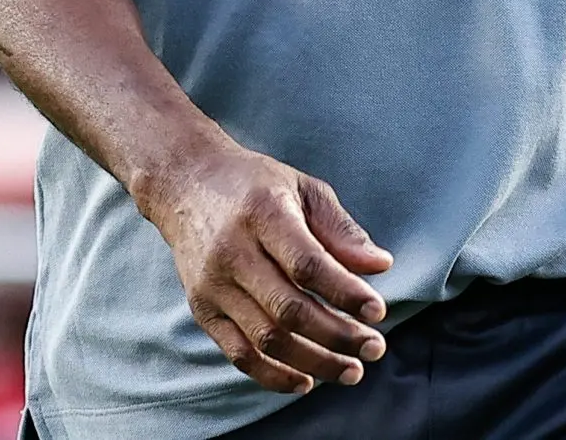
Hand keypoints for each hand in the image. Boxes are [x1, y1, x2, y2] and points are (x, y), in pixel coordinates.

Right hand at [136, 140, 392, 394]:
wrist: (184, 183)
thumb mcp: (303, 190)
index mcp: (263, 213)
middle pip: (289, 309)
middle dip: (338, 336)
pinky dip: (274, 375)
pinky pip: (238, 354)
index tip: (378, 312)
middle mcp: (233, 252)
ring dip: (314, 361)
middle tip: (375, 348)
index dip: (345, 292)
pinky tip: (307, 381)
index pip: (307, 264)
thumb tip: (381, 266)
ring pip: (267, 339)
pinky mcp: (201, 309)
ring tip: (352, 370)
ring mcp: (213, 285)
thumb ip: (341, 230)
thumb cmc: (256, 186)